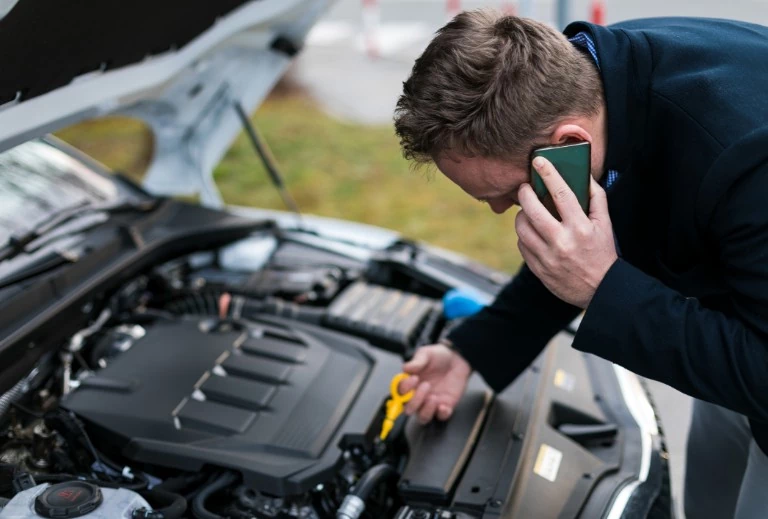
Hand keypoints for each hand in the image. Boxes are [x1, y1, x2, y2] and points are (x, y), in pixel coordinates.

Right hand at [398, 344, 471, 423]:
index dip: (404, 389)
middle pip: (408, 409)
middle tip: (425, 385)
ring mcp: (430, 403)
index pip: (399, 393)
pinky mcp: (445, 406)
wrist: (457, 358)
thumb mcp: (426, 354)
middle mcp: (418, 396)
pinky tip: (444, 405)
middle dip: (415, 401)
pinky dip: (441, 414)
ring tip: (434, 397)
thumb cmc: (439, 356)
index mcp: (410, 384)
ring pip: (422, 417)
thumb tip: (405, 368)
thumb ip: (417, 361)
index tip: (414, 378)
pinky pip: (441, 417)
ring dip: (426, 410)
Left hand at [515, 156, 617, 308]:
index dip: (549, 174)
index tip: (538, 161)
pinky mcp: (538, 269)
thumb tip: (583, 175)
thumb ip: (596, 198)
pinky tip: (531, 231)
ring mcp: (548, 257)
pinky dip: (524, 234)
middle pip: (532, 210)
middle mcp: (562, 242)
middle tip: (525, 187)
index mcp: (580, 228)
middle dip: (525, 193)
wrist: (600, 289)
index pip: (561, 194)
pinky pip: (522, 245)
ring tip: (527, 210)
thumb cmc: (602, 252)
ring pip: (522, 228)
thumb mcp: (605, 224)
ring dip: (521, 215)